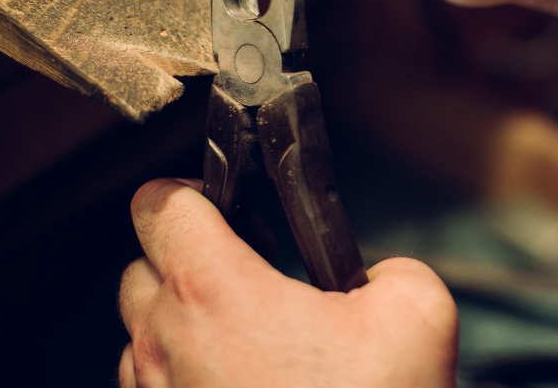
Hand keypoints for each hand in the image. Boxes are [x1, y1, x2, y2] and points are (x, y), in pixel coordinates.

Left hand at [118, 178, 457, 386]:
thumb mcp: (416, 310)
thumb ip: (390, 267)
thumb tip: (368, 278)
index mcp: (215, 292)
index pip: (160, 203)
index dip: (194, 189)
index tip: (227, 202)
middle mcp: (167, 343)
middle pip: (142, 264)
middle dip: (189, 258)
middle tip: (249, 273)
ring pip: (140, 327)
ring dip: (183, 317)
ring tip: (248, 335)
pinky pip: (150, 381)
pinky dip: (183, 368)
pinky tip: (242, 380)